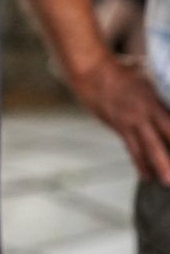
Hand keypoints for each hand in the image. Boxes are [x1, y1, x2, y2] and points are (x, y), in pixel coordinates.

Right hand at [70, 55, 169, 183]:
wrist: (92, 73)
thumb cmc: (122, 71)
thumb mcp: (148, 76)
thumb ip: (161, 92)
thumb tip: (167, 101)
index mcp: (152, 101)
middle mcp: (142, 115)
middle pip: (160, 141)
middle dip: (168, 159)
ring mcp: (129, 123)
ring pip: (145, 150)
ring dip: (156, 167)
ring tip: (165, 183)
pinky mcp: (119, 128)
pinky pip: (132, 150)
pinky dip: (140, 163)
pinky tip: (146, 175)